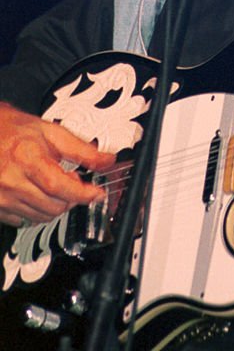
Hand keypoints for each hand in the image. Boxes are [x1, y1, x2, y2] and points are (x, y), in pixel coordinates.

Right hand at [0, 101, 114, 226]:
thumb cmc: (13, 130)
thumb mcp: (51, 132)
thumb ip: (81, 149)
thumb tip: (106, 160)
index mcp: (26, 158)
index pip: (60, 186)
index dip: (83, 193)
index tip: (97, 193)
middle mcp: (11, 181)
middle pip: (54, 206)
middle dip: (72, 197)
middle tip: (72, 180)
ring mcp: (1, 197)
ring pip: (41, 217)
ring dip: (56, 205)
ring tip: (52, 184)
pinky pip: (24, 220)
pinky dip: (37, 211)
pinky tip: (36, 193)